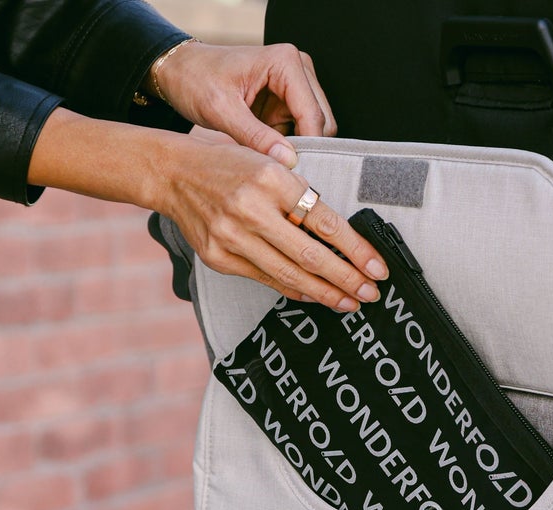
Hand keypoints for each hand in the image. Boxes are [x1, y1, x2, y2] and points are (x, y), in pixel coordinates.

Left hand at [150, 41, 335, 167]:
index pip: (313, 115)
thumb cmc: (196, 81)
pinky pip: (298, 131)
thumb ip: (255, 137)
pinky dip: (285, 146)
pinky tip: (265, 153)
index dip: (307, 149)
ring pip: (313, 129)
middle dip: (304, 148)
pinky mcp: (286, 100)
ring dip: (294, 149)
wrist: (181, 72)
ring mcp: (294, 84)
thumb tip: (288, 161)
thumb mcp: (222, 112)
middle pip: (321, 122)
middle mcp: (297, 68)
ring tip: (266, 161)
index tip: (291, 177)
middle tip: (279, 174)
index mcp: (285, 63)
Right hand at [152, 135, 385, 312]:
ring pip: (289, 275)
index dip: (355, 249)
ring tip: (349, 302)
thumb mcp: (269, 164)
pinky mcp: (220, 258)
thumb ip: (298, 196)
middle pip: (310, 255)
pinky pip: (266, 279)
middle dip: (346, 279)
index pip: (325, 221)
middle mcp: (251, 210)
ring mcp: (232, 237)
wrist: (175, 175)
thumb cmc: (228, 166)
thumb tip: (337, 236)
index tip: (377, 267)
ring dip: (324, 293)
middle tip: (370, 293)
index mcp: (271, 179)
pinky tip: (315, 295)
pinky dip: (294, 290)